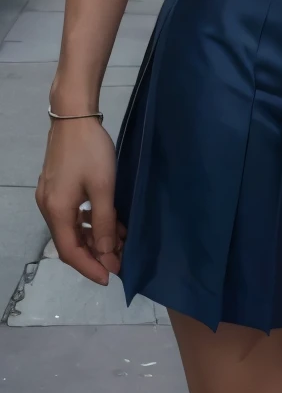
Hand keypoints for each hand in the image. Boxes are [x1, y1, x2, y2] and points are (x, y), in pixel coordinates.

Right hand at [36, 118, 123, 284]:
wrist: (74, 115)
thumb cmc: (90, 150)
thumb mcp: (103, 187)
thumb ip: (105, 222)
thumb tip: (108, 253)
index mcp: (56, 211)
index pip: (70, 252)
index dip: (90, 267)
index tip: (110, 277)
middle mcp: (48, 207)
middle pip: (70, 241)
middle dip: (95, 253)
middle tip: (120, 260)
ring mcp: (51, 196)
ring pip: (72, 227)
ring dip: (95, 236)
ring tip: (120, 241)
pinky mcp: (57, 186)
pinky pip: (73, 213)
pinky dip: (90, 221)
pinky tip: (109, 220)